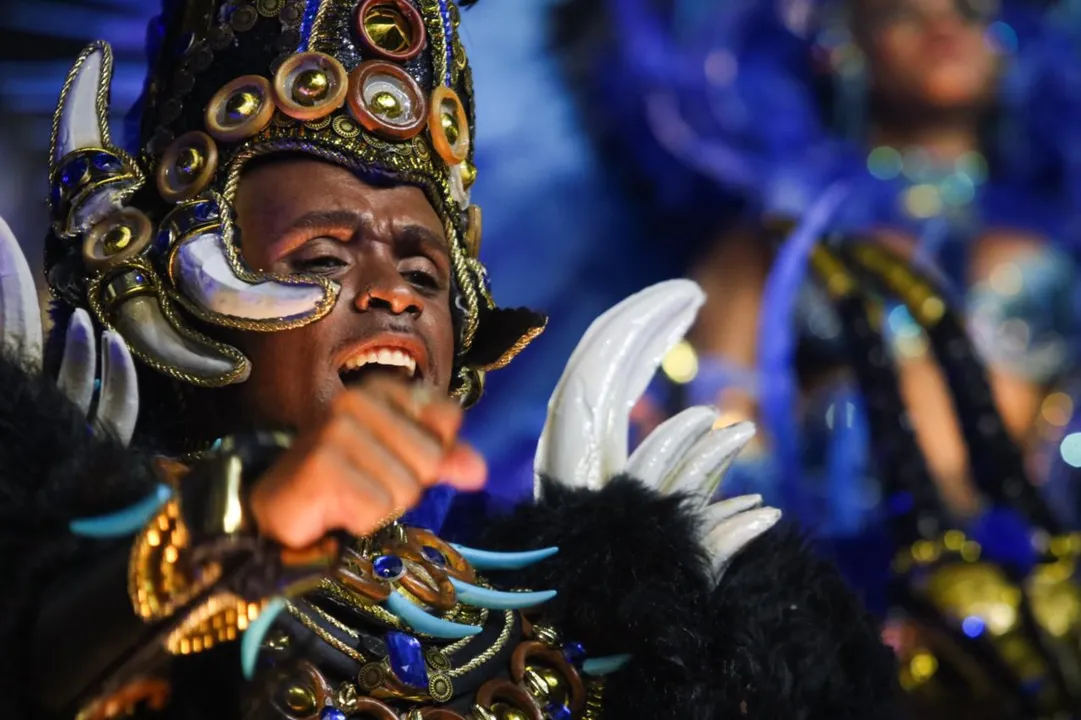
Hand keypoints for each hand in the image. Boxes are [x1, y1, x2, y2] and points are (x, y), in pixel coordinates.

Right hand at [249, 376, 485, 547]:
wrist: (280, 510)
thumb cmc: (346, 481)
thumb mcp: (402, 462)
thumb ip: (444, 458)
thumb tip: (479, 471)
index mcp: (381, 390)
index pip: (447, 420)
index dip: (431, 453)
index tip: (394, 458)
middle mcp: (356, 400)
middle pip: (430, 458)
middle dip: (406, 485)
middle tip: (366, 484)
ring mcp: (336, 431)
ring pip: (405, 488)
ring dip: (381, 506)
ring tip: (348, 497)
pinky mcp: (321, 466)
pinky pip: (377, 509)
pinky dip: (360, 521)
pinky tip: (334, 510)